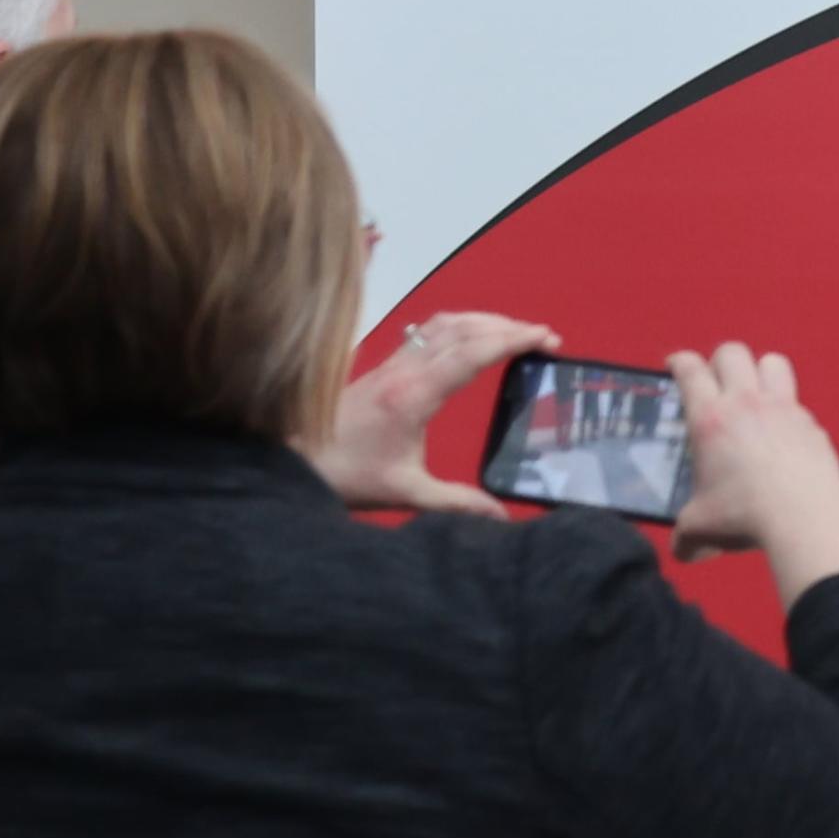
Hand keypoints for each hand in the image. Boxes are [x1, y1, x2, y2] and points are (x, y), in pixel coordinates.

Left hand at [315, 310, 551, 516]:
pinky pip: (429, 331)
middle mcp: (404, 370)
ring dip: (485, 321)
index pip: (472, 352)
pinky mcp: (383, 367)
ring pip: (445, 324)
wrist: (292, 460)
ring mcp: (391, 364)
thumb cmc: (346, 475)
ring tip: (516, 332)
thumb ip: (457, 503)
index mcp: (415, 395)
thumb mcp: (406, 493)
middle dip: (508, 326)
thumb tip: (501, 517)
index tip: (546, 338)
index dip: (513, 340)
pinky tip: (471, 338)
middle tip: (544, 337)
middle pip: (464, 329)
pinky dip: (460, 326)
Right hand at [666, 343, 838, 602]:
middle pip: (732, 352)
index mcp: (710, 419)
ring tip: (752, 392)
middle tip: (714, 380)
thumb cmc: (744, 517)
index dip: (679, 361)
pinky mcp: (812, 426)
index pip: (690, 370)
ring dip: (760, 370)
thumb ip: (687, 535)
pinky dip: (787, 413)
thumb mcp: (700, 529)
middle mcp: (747, 404)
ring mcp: (785, 410)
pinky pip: (799, 404)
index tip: (674, 364)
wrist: (804, 517)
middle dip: (719, 360)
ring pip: (773, 362)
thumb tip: (685, 550)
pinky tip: (782, 438)